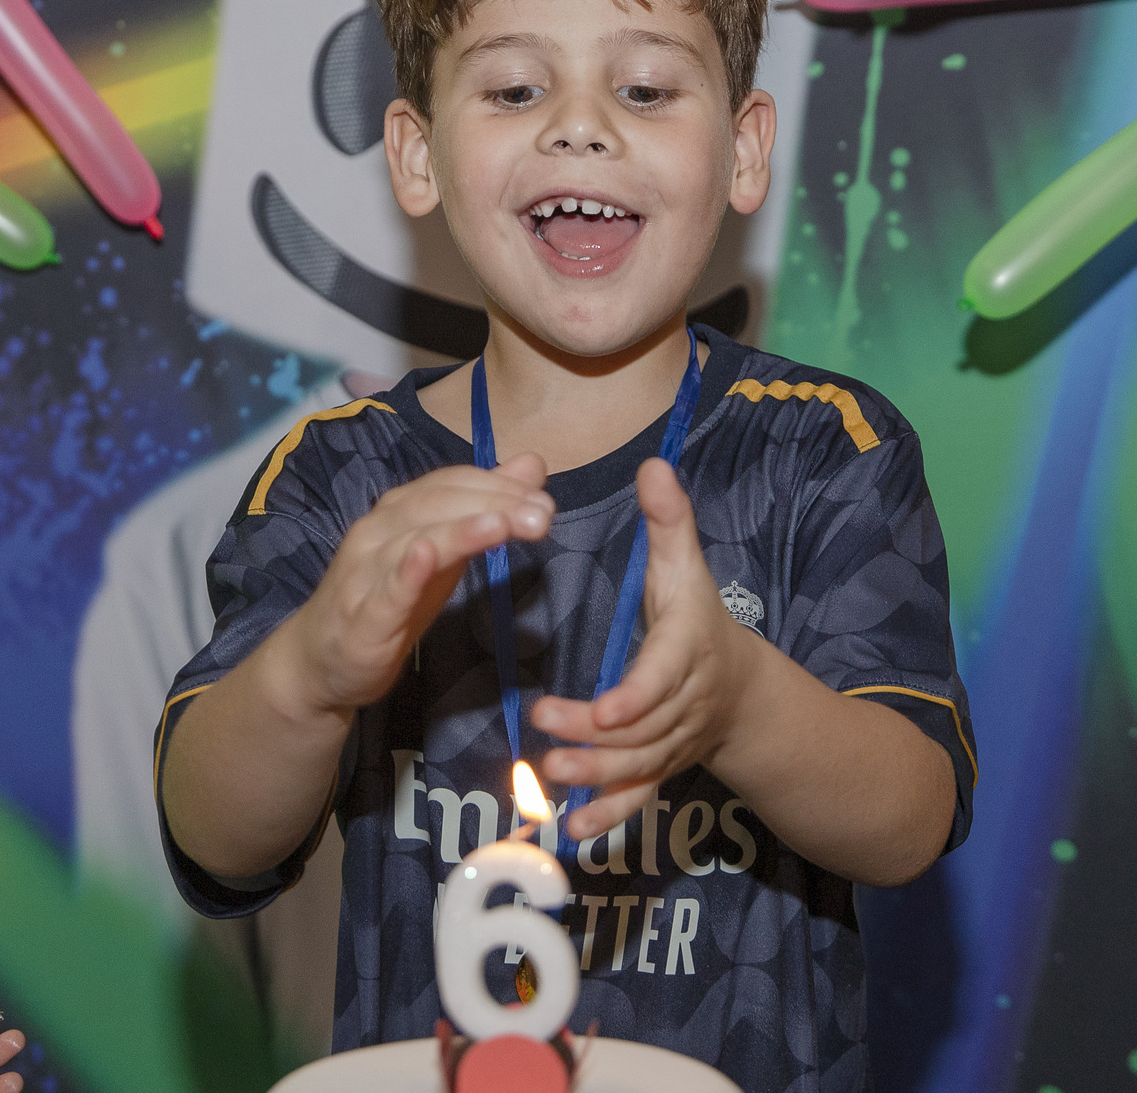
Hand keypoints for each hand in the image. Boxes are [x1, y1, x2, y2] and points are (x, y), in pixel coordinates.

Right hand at [284, 454, 553, 716]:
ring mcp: (365, 572)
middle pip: (436, 505)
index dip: (498, 486)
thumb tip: (531, 465)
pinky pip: (383, 591)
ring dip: (458, 531)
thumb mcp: (446, 552)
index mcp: (400, 510)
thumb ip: (485, 508)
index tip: (544, 501)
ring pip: (412, 541)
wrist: (322, 660)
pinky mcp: (360, 618)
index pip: (452, 483)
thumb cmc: (391, 598)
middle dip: (493, 505)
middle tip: (541, 517)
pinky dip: (404, 572)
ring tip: (499, 525)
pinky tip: (424, 557)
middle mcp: (378, 530)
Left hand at [534, 456, 755, 838]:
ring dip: (596, 776)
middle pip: (644, 729)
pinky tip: (571, 829)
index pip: (663, 676)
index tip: (605, 709)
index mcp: (687, 648)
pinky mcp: (659, 769)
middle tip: (548, 735)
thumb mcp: (686, 564)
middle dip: (598, 738)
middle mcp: (683, 703)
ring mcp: (672, 742)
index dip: (636, 696)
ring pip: (638, 766)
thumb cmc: (698, 616)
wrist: (743, 691)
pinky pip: (638, 797)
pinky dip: (608, 816)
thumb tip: (654, 462)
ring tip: (551, 774)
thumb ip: (669, 520)